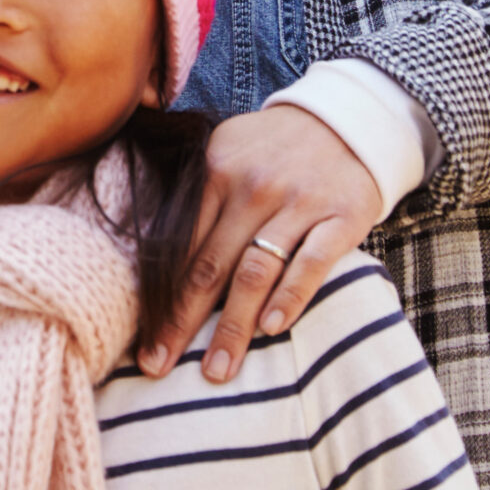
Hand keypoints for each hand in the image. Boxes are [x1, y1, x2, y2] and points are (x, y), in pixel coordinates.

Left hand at [144, 105, 383, 382]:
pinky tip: (272, 328)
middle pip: (209, 266)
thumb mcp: (225, 150)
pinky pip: (311, 263)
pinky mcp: (340, 217)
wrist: (346, 120)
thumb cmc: (273, 149)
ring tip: (218, 369)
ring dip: (233, 325)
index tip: (143, 344)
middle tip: (161, 368)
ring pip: (255, 271)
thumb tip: (148, 250)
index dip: (160, 301)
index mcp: (214, 170)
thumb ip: (193, 196)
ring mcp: (297, 203)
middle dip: (182, 323)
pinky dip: (290, 296)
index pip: (180, 247)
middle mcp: (251, 187)